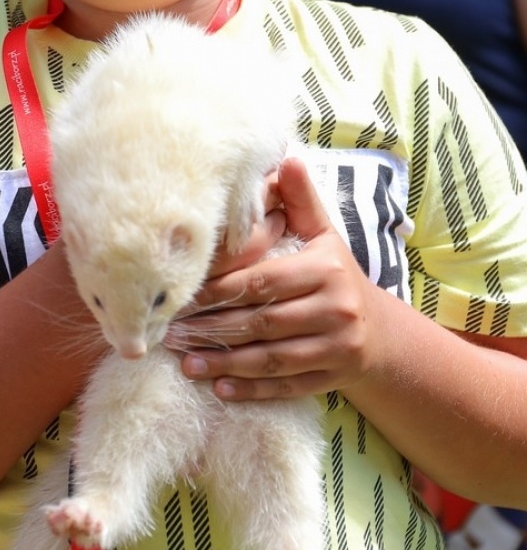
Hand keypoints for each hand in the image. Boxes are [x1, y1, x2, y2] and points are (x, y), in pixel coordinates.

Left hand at [165, 156, 377, 399]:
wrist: (379, 330)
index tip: (181, 299)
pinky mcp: (333, 378)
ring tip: (186, 364)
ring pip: (270, 358)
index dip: (219, 291)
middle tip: (172, 334)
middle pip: (261, 322)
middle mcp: (334, 309)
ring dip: (224, 364)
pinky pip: (287, 386)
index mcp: (325, 269)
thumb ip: (300, 201)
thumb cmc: (335, 273)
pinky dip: (252, 390)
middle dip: (212, 330)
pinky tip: (220, 390)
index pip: (261, 282)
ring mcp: (336, 347)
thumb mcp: (323, 234)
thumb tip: (287, 159)